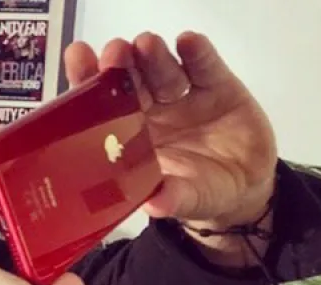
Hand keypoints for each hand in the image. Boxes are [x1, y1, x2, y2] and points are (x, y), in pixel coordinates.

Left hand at [64, 32, 276, 229]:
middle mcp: (148, 111)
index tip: (78, 60)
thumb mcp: (184, 200)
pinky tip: (189, 42)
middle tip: (114, 53)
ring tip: (146, 45)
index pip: (100, 108)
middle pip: (129, 83)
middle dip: (120, 66)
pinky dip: (198, 54)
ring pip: (161, 71)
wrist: (243, 189)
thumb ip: (171, 198)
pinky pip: (204, 67)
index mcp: (126, 137)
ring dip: (152, 57)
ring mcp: (181, 97)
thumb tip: (156, 205)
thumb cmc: (196, 192)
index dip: (87, 83)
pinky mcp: (217, 87)